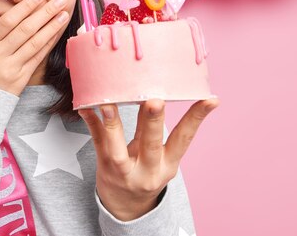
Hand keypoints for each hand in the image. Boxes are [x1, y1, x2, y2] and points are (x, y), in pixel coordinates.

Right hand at [0, 0, 68, 95]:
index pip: (6, 23)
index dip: (24, 8)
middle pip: (24, 31)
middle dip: (43, 13)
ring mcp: (11, 68)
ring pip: (34, 43)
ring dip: (50, 27)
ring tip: (63, 13)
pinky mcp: (22, 78)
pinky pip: (38, 58)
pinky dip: (48, 43)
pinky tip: (57, 32)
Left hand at [79, 97, 219, 220]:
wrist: (125, 205)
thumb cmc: (145, 171)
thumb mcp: (159, 156)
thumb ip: (154, 128)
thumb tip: (156, 91)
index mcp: (168, 164)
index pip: (184, 139)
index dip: (197, 119)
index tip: (210, 99)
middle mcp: (148, 170)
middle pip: (150, 144)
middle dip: (153, 122)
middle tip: (155, 101)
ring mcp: (124, 171)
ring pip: (117, 148)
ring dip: (113, 124)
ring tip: (109, 104)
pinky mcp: (104, 167)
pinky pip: (96, 143)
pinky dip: (91, 123)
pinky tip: (86, 108)